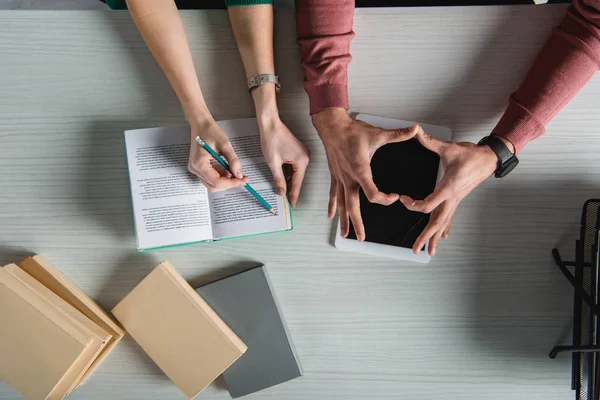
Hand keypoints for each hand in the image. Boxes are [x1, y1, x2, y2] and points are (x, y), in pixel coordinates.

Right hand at [188, 119, 247, 190]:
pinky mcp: (198, 168)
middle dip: (229, 184)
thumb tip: (239, 175)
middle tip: (242, 179)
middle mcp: (195, 169)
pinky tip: (227, 169)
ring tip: (236, 173)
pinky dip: (221, 176)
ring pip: (212, 184)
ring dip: (225, 181)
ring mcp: (195, 169)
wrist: (200, 124)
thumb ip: (233, 161)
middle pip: (213, 186)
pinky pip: (210, 178)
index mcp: (200, 163)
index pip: (217, 181)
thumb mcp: (225, 145)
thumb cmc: (210, 131)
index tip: (243, 180)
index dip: (231, 183)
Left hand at [259, 118, 309, 207]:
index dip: (294, 195)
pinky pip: (294, 166)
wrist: (270, 124)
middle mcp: (305, 157)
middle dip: (291, 188)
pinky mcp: (298, 151)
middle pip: (298, 178)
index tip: (292, 204)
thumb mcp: (273, 163)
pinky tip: (282, 178)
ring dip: (289, 180)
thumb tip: (282, 192)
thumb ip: (278, 179)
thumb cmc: (272, 140)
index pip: (297, 182)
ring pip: (295, 172)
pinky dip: (288, 172)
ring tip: (283, 191)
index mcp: (302, 161)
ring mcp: (302, 153)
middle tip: (287, 200)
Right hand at [312, 108, 419, 241]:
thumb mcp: (377, 133)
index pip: (372, 194)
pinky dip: (333, 207)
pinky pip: (333, 195)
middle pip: (353, 206)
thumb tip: (415, 129)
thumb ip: (398, 135)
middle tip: (362, 238)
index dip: (384, 199)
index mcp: (360, 170)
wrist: (332, 126)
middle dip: (357, 223)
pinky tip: (331, 217)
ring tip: (345, 235)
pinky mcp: (335, 176)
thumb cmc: (352, 130)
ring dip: (343, 220)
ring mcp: (340, 178)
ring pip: (341, 204)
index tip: (394, 198)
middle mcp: (348, 178)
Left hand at [400, 131, 510, 255]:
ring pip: (444, 223)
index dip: (414, 205)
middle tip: (416, 250)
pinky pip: (449, 217)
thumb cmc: (470, 154)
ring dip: (435, 238)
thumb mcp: (449, 148)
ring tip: (429, 252)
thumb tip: (417, 132)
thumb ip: (431, 142)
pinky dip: (444, 228)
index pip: (428, 205)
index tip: (403, 199)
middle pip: (437, 222)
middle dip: (426, 237)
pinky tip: (443, 237)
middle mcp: (452, 198)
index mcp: (448, 188)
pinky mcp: (457, 199)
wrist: (489, 159)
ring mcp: (455, 201)